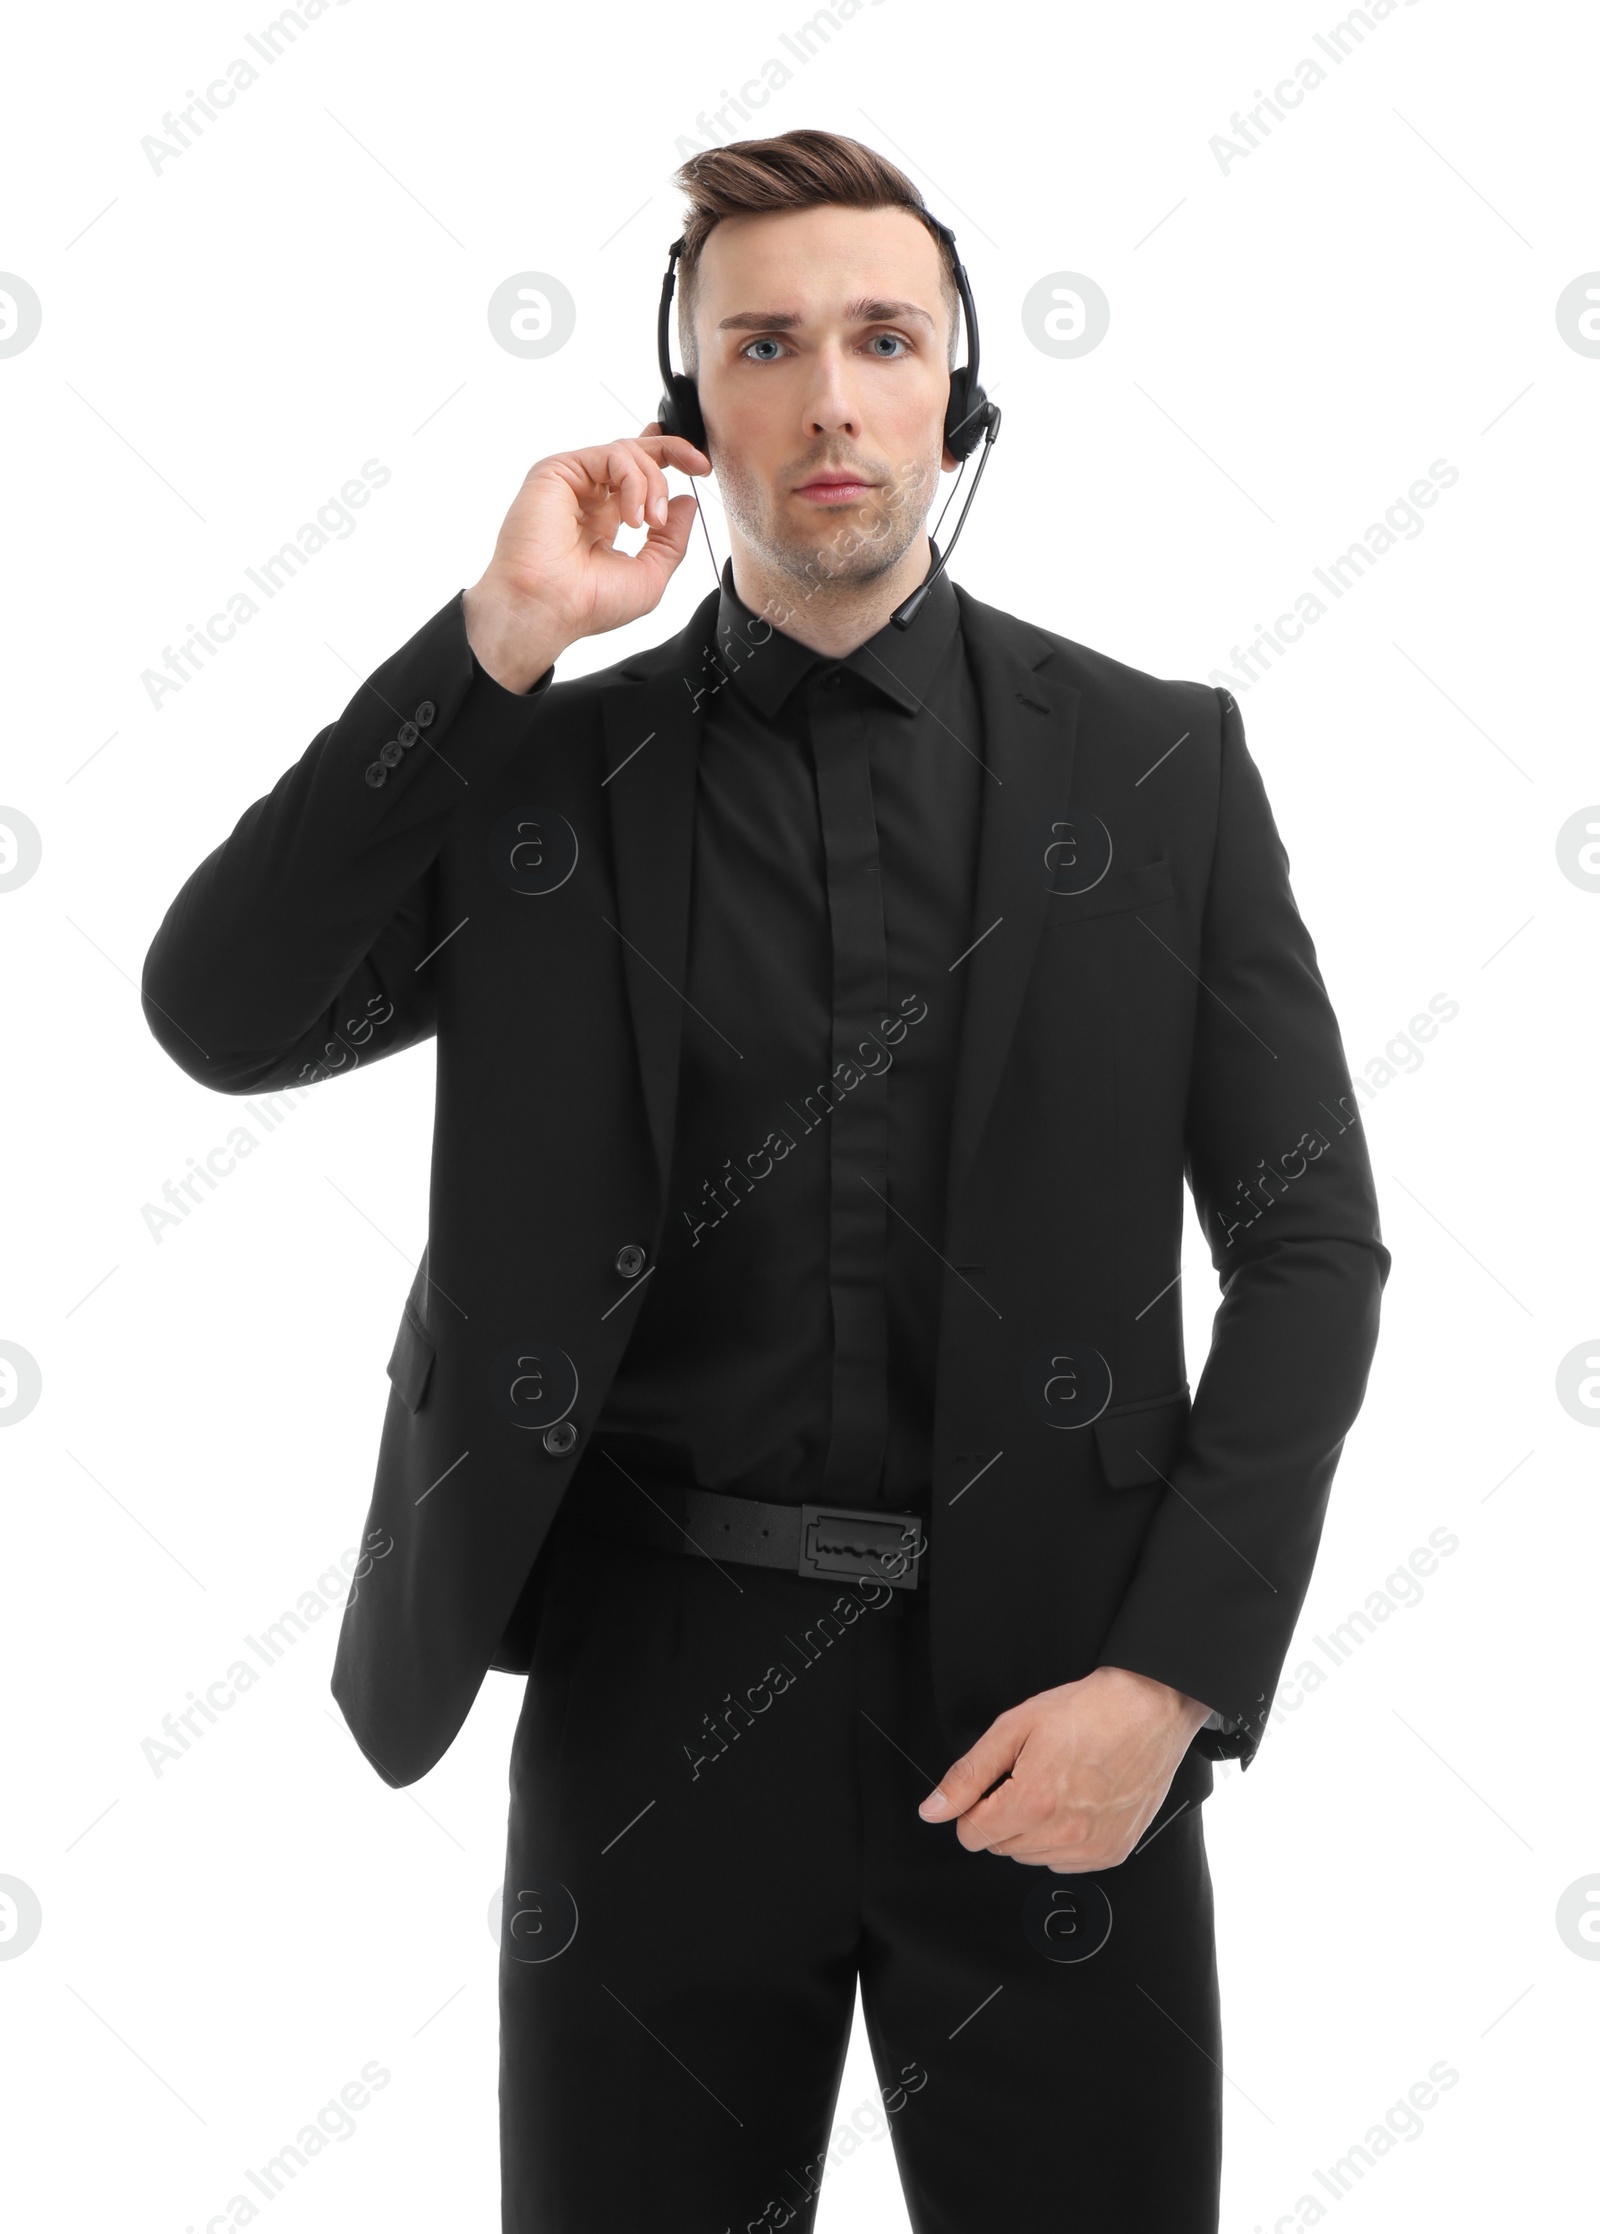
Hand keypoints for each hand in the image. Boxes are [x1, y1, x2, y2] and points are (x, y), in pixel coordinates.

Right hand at [463, 424, 710, 691]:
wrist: (548, 610)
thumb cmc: (588, 604)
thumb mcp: (651, 575)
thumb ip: (672, 539)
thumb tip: (687, 501)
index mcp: (605, 518)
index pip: (638, 474)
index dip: (670, 459)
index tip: (702, 468)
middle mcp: (588, 496)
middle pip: (636, 450)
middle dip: (674, 450)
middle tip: (700, 467)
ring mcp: (572, 482)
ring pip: (628, 452)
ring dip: (654, 484)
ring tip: (651, 523)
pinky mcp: (557, 471)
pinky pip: (612, 455)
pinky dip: (635, 481)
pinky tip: (634, 518)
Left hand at [916, 1665, 1212, 1870]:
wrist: (1148, 1710)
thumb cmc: (1088, 1713)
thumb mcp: (1013, 1728)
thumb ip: (967, 1775)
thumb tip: (933, 1810)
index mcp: (1033, 1803)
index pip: (971, 1835)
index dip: (974, 1807)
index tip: (992, 1785)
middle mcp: (1062, 1834)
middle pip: (1000, 1847)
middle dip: (1003, 1815)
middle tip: (1029, 1775)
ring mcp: (1090, 1849)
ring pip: (1031, 1858)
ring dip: (1032, 1829)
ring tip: (1056, 1785)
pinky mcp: (1111, 1853)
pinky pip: (1064, 1863)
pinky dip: (1061, 1839)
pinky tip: (1075, 1803)